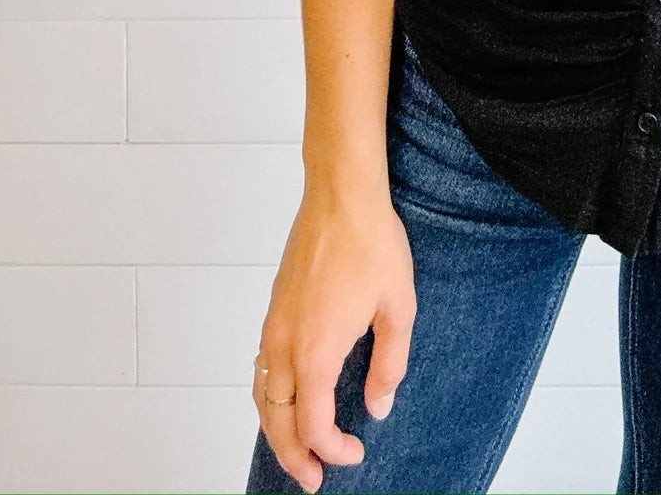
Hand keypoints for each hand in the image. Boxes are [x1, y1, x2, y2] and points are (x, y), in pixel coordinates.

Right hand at [252, 187, 415, 493]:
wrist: (341, 194)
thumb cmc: (372, 243)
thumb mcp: (399, 308)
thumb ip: (389, 364)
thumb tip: (378, 407)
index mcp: (317, 352)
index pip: (313, 426)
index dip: (331, 451)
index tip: (354, 453)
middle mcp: (286, 344)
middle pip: (278, 422)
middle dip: (294, 457)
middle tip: (313, 480)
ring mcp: (274, 325)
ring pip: (263, 397)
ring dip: (277, 430)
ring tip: (297, 450)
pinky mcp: (274, 309)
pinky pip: (262, 368)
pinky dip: (270, 397)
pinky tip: (290, 397)